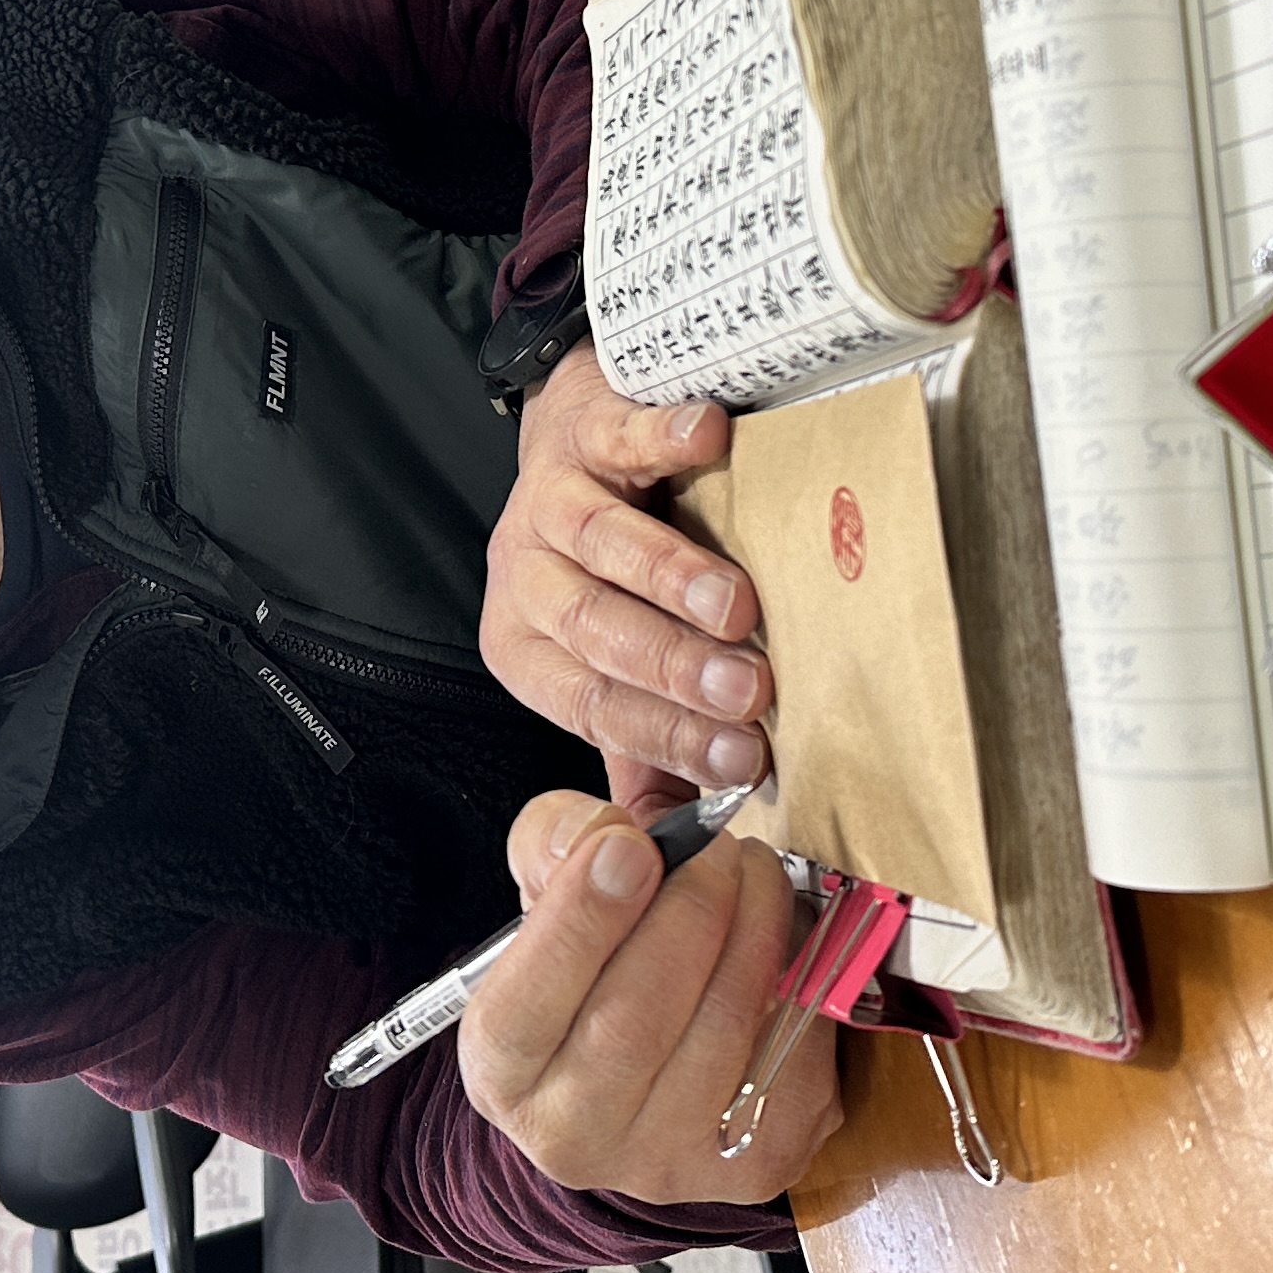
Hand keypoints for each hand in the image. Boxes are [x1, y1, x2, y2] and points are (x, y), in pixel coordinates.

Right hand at [460, 791, 840, 1204]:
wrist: (657, 1065)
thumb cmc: (596, 966)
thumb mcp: (547, 896)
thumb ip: (554, 844)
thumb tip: (611, 839)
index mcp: (502, 1073)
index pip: (523, 1009)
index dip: (581, 919)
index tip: (632, 845)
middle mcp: (573, 1137)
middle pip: (634, 1021)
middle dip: (691, 907)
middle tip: (719, 847)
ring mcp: (668, 1162)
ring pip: (723, 1031)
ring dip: (758, 928)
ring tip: (759, 876)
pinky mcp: (758, 1164)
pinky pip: (794, 1055)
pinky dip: (801, 979)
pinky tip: (788, 938)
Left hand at [482, 342, 769, 809]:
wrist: (576, 441)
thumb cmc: (607, 570)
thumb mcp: (611, 661)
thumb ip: (641, 742)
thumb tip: (678, 841)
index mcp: (529, 652)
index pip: (594, 705)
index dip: (669, 736)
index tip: (746, 758)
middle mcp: (524, 579)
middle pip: (592, 630)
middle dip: (672, 667)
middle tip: (748, 690)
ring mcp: (543, 501)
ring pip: (598, 542)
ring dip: (668, 576)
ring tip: (734, 606)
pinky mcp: (579, 430)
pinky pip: (618, 436)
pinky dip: (663, 439)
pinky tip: (709, 443)